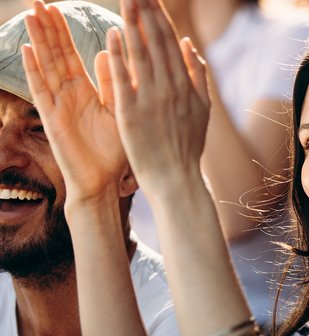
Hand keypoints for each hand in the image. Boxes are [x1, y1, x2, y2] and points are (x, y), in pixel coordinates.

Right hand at [22, 0, 127, 201]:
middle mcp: (68, 94)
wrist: (104, 181)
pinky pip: (41, 91)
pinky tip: (27, 50)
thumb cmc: (114, 150)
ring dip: (39, 41)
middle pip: (54, 55)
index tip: (57, 6)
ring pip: (46, 67)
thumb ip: (112, 82)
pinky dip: (34, 70)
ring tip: (31, 15)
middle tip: (38, 1)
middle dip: (47, 28)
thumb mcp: (117, 110)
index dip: (63, 32)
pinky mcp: (52, 119)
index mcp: (85, 91)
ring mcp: (57, 105)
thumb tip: (107, 51)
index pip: (71, 55)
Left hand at [107, 0, 209, 192]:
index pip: (171, 43)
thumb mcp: (203, 110)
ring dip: (132, 24)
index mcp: (186, 86)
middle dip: (146, 11)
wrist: (176, 178)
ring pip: (141, 54)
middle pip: (156, 42)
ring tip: (126, 0)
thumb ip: (198, 76)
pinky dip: (119, 55)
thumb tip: (188, 44)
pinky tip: (113, 34)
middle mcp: (171, 88)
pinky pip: (124, 79)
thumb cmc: (187, 146)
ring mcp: (151, 100)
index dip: (159, 17)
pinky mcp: (132, 113)